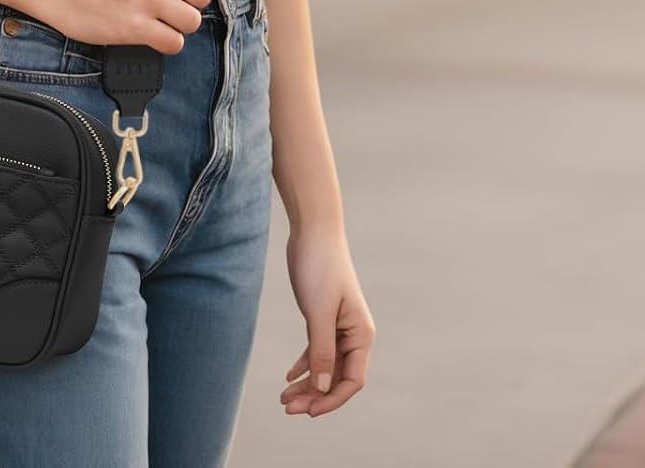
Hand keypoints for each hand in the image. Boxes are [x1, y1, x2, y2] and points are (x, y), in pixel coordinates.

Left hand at [280, 224, 374, 416]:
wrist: (313, 232)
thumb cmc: (320, 268)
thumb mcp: (318, 313)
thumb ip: (321, 352)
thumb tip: (322, 389)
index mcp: (361, 335)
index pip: (352, 380)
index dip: (331, 399)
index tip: (308, 411)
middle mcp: (353, 334)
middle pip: (336, 377)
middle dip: (314, 395)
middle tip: (287, 407)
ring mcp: (338, 326)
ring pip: (324, 365)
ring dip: (307, 383)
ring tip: (283, 398)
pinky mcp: (322, 317)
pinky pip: (316, 350)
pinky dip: (304, 364)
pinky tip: (289, 376)